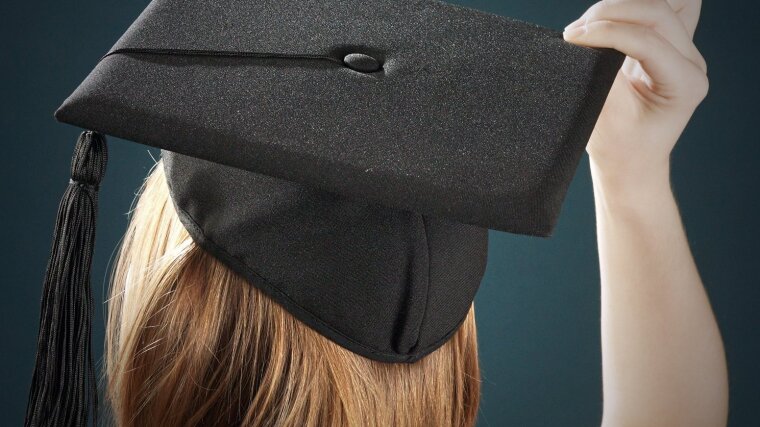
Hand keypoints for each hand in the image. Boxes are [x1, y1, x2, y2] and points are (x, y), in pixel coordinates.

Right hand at [563, 0, 707, 192]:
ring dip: (622, 7)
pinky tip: (599, 25)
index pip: (647, 39)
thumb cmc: (619, 149)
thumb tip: (586, 36)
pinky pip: (653, 14)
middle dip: (614, 12)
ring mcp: (683, 52)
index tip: (572, 38)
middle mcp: (692, 64)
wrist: (629, 164)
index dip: (607, 32)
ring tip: (588, 26)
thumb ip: (602, 71)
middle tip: (577, 30)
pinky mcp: (668, 46)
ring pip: (662, 4)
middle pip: (659, 11)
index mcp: (686, 85)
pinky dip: (625, 12)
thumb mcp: (606, 114)